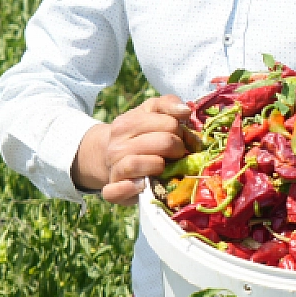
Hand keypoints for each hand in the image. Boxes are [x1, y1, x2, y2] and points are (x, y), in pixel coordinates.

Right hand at [71, 94, 193, 201]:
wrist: (110, 157)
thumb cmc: (139, 134)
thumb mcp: (151, 112)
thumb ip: (168, 105)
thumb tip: (185, 110)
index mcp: (127, 122)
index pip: (169, 123)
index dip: (182, 132)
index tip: (181, 138)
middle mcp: (117, 144)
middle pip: (163, 143)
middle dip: (178, 149)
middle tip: (177, 154)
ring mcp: (113, 167)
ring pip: (137, 164)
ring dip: (160, 167)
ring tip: (164, 167)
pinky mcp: (111, 190)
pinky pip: (115, 191)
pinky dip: (129, 189)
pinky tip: (143, 185)